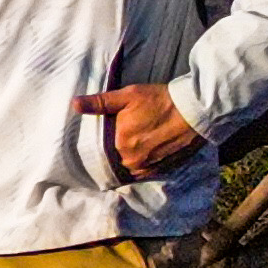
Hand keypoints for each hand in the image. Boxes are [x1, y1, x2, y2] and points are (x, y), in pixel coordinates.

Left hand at [75, 76, 204, 179]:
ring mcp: (145, 167)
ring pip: (127, 164)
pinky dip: (140, 163)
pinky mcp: (158, 170)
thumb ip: (100, 103)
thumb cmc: (159, 100)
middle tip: (124, 135)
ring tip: (135, 142)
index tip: (107, 132)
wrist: (193, 111)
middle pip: (113, 156)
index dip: (102, 139)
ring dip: (127, 157)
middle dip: (115, 148)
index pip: (100, 146)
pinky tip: (144, 150)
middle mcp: (130, 160)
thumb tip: (74, 104)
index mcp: (118, 143)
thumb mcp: (128, 96)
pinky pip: (141, 171)